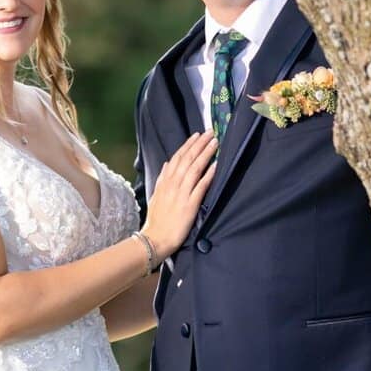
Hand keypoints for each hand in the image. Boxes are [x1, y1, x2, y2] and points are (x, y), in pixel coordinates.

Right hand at [142, 131, 218, 265]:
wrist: (155, 238)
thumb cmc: (157, 220)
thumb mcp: (156, 195)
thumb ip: (162, 179)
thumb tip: (167, 164)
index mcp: (165, 182)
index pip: (178, 158)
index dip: (188, 145)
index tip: (197, 135)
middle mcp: (173, 184)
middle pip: (188, 159)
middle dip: (200, 144)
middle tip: (211, 132)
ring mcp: (181, 194)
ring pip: (194, 168)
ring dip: (205, 154)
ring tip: (215, 143)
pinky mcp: (189, 205)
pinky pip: (200, 187)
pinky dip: (208, 175)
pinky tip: (216, 165)